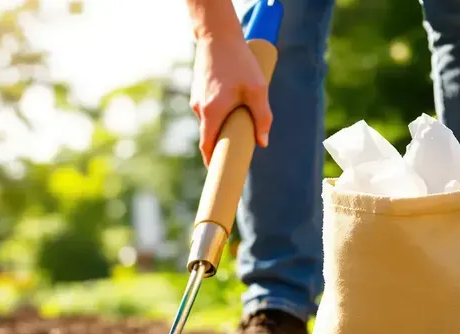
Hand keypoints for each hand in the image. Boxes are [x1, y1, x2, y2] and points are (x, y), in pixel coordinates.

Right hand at [190, 35, 272, 165]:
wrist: (217, 36)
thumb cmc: (239, 62)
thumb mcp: (257, 90)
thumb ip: (262, 117)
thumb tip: (263, 142)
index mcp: (212, 113)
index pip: (207, 146)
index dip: (212, 161)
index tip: (217, 172)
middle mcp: (200, 109)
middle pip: (208, 135)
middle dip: (220, 144)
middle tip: (234, 151)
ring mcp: (196, 100)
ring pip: (208, 121)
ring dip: (221, 125)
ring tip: (238, 119)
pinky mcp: (197, 91)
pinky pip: (207, 109)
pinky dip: (217, 113)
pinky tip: (231, 101)